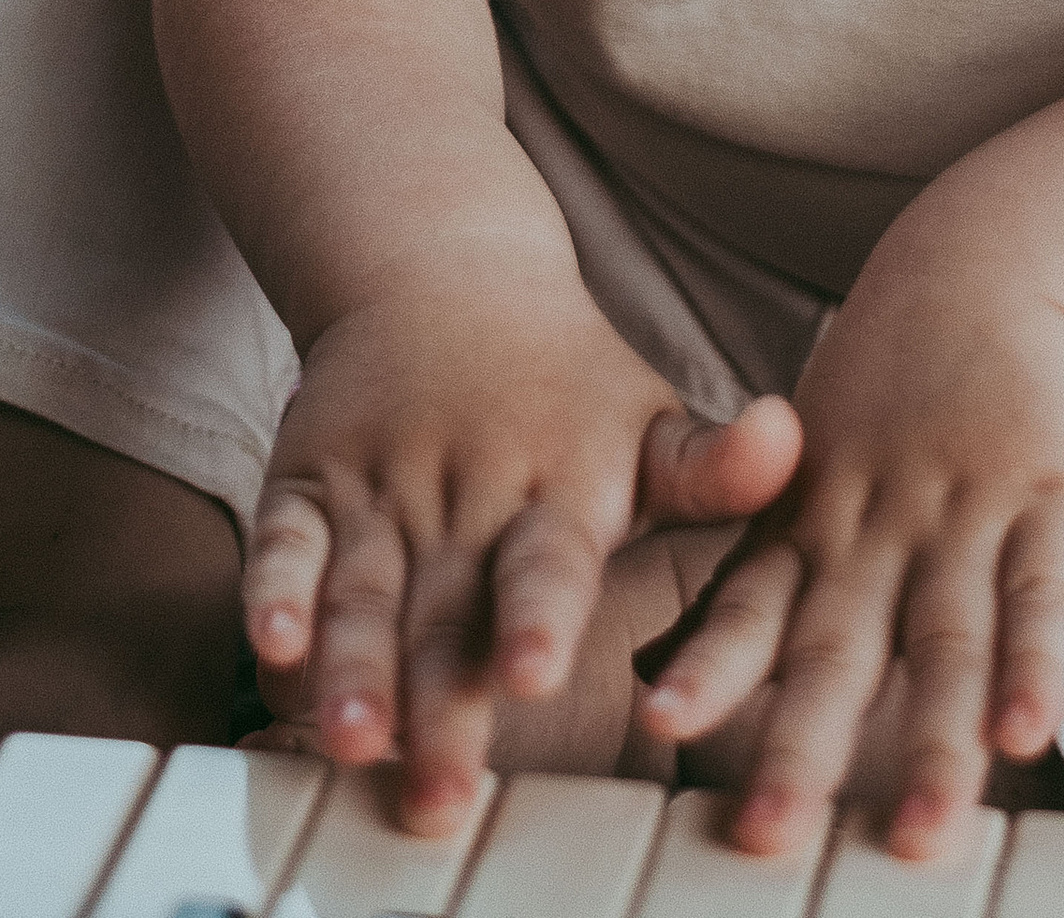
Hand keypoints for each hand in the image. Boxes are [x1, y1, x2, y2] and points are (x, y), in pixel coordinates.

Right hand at [243, 283, 801, 827]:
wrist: (442, 270)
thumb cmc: (567, 381)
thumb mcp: (651, 420)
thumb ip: (716, 465)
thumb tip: (792, 438)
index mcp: (556, 487)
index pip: (549, 561)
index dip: (538, 617)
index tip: (532, 674)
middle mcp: (465, 496)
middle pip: (446, 612)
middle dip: (438, 705)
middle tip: (437, 794)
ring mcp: (382, 492)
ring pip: (362, 591)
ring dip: (352, 669)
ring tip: (351, 739)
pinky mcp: (308, 487)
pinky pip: (284, 544)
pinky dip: (274, 593)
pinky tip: (271, 648)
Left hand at [634, 255, 1063, 863]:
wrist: (992, 271)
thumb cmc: (894, 402)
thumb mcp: (812, 469)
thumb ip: (771, 576)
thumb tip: (672, 692)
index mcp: (811, 525)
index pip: (750, 606)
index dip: (710, 667)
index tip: (662, 722)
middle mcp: (880, 533)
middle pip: (838, 650)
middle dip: (803, 747)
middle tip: (767, 832)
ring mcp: (969, 517)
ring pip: (947, 642)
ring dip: (934, 741)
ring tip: (922, 832)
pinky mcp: (1056, 501)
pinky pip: (1047, 596)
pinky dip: (1039, 666)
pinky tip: (1027, 732)